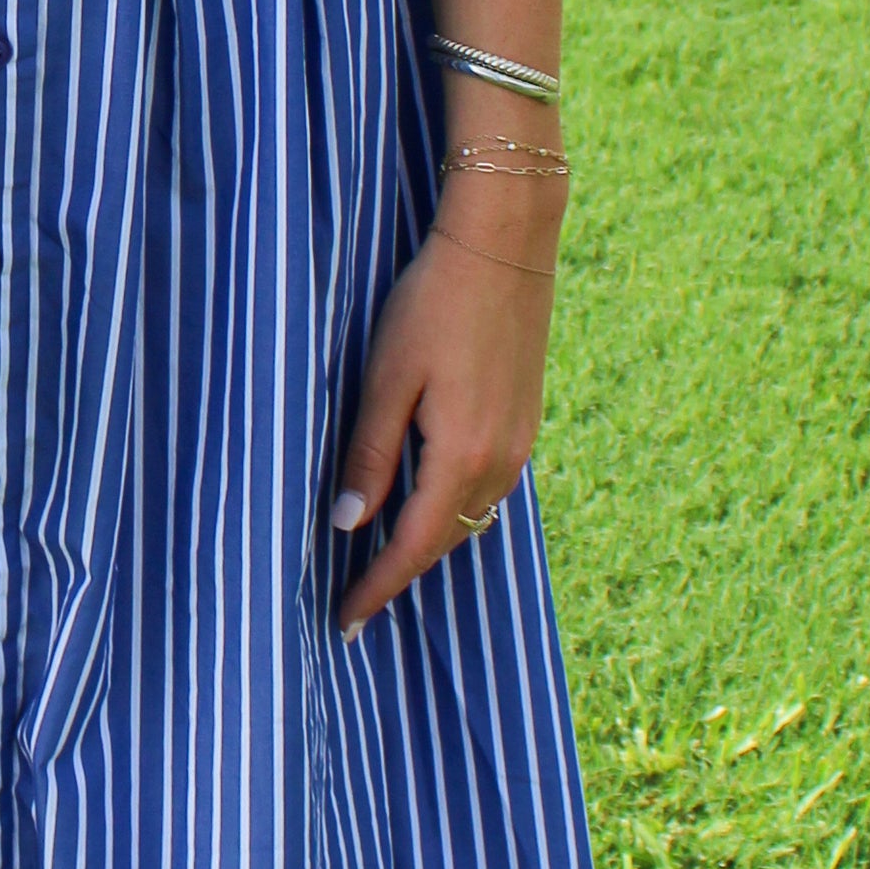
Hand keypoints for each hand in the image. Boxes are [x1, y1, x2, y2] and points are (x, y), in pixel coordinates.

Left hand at [326, 206, 556, 636]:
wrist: (504, 245)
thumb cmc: (433, 302)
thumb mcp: (386, 378)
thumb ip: (370, 454)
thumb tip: (348, 524)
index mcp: (464, 456)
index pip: (413, 546)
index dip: (377, 587)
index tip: (344, 622)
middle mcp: (502, 462)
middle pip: (444, 541)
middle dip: (399, 575)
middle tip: (354, 605)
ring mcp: (520, 444)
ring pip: (468, 518)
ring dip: (427, 544)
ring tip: (382, 566)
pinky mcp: (525, 422)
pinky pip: (485, 490)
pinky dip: (451, 510)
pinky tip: (425, 507)